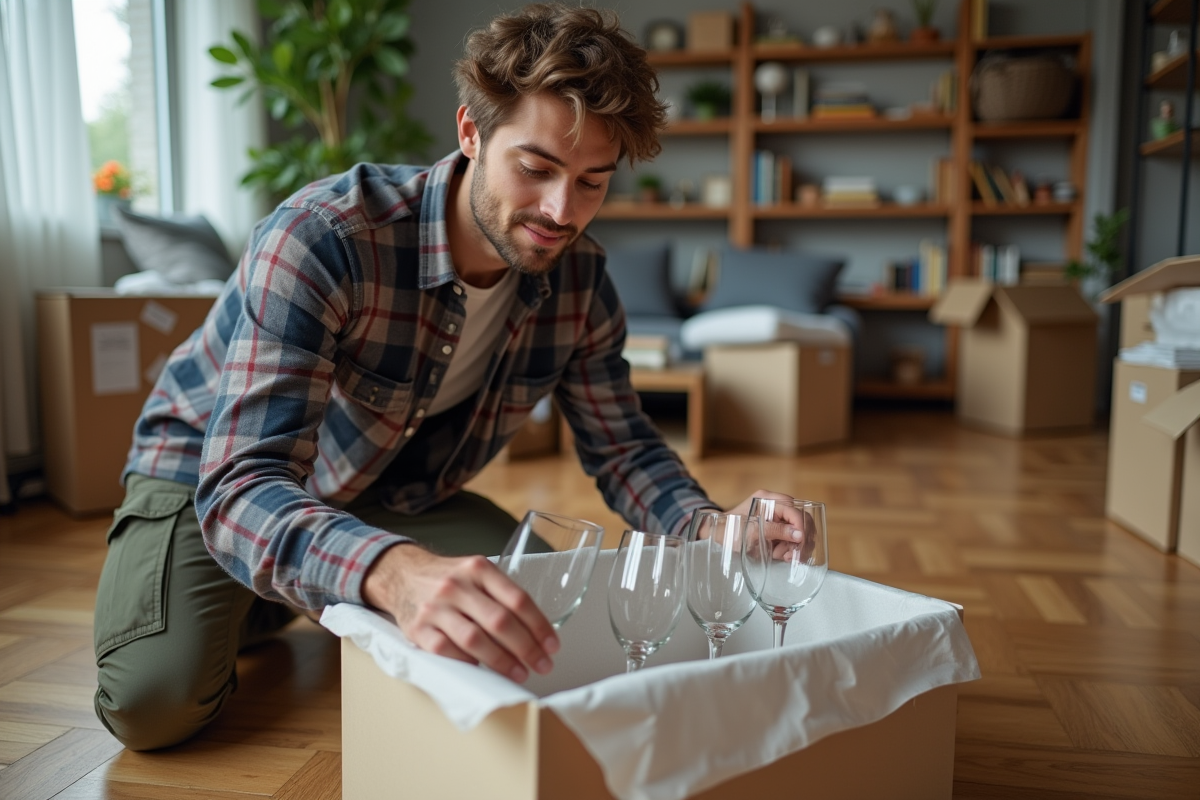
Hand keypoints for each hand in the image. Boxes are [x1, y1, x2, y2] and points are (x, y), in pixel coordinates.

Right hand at [361, 544, 558, 682]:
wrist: (402, 575)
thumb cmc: (448, 578)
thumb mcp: (476, 572)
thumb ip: (501, 594)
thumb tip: (536, 630)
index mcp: (479, 569)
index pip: (518, 599)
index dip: (539, 626)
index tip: (553, 646)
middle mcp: (457, 586)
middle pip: (500, 622)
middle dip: (527, 648)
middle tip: (542, 665)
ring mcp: (435, 607)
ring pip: (475, 640)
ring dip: (502, 661)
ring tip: (519, 673)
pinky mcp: (418, 628)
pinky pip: (447, 652)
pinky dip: (468, 663)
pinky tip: (483, 671)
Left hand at [727, 489, 816, 561]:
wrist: (716, 535)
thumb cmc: (728, 531)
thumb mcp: (750, 532)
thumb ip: (775, 531)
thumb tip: (800, 535)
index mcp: (768, 499)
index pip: (795, 511)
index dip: (801, 529)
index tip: (799, 546)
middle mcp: (775, 504)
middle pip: (802, 520)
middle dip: (800, 540)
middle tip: (790, 556)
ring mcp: (777, 516)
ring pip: (801, 530)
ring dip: (795, 546)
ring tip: (781, 556)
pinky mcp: (777, 527)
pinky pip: (793, 536)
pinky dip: (791, 548)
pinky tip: (782, 555)